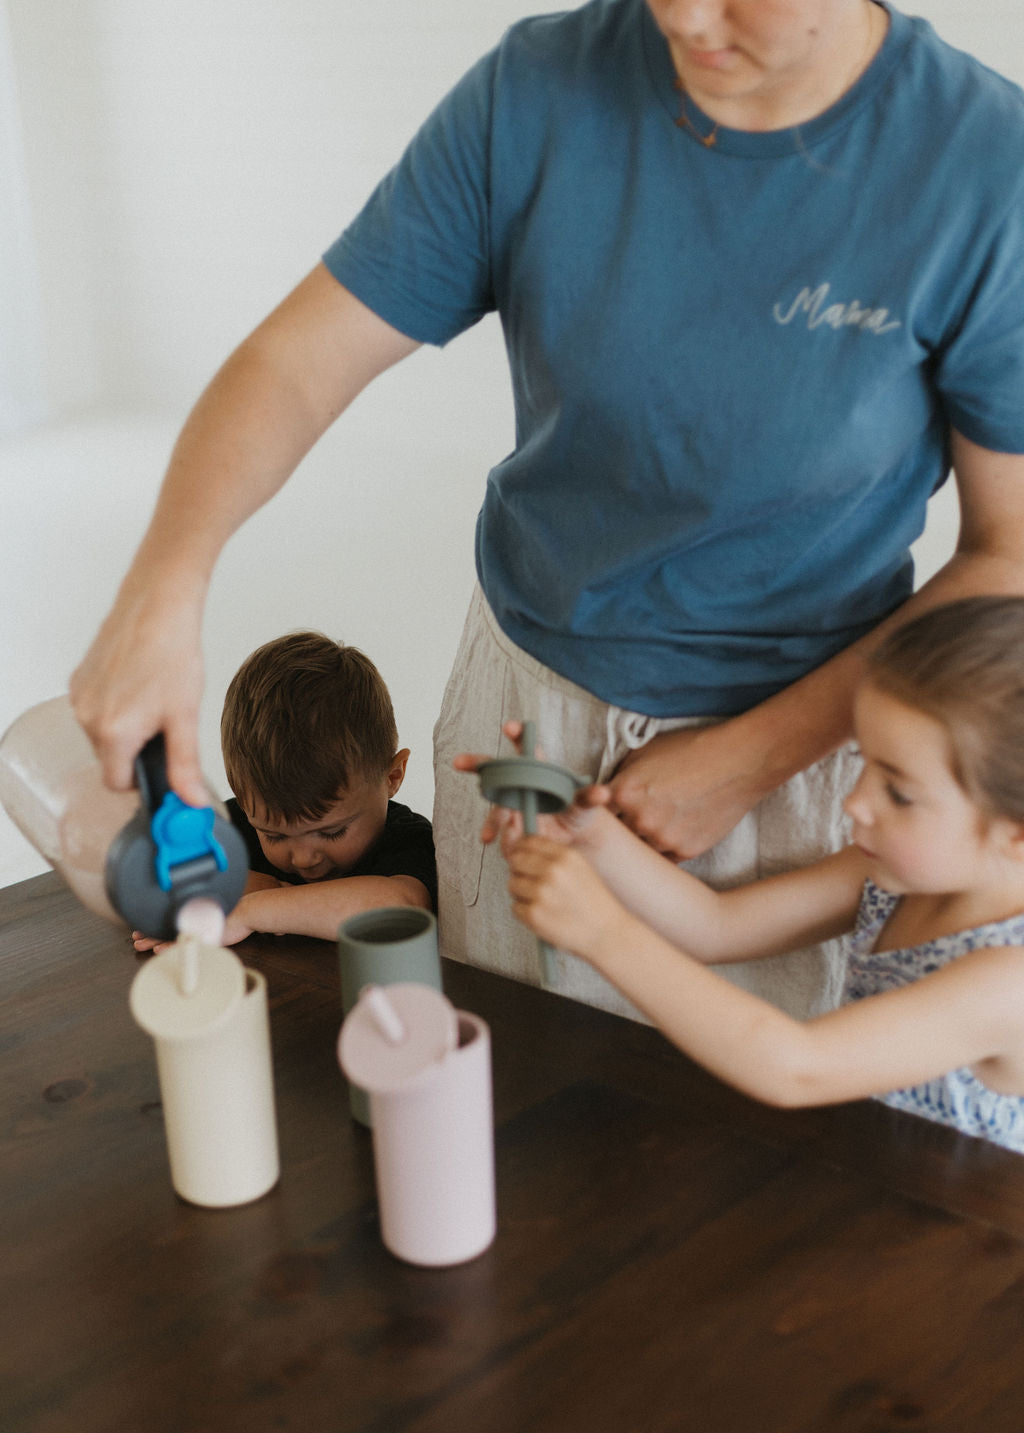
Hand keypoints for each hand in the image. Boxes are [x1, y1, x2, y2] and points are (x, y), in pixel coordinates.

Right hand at [70, 575, 208, 806]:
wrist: (158, 604)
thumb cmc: (172, 652)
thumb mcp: (185, 716)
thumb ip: (184, 765)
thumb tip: (191, 802)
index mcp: (112, 733)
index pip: (117, 784)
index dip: (142, 780)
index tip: (162, 767)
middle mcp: (87, 717)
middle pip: (111, 759)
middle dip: (137, 751)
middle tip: (166, 724)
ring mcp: (80, 697)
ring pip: (103, 734)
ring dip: (127, 728)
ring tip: (154, 698)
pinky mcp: (78, 680)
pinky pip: (96, 709)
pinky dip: (116, 706)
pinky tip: (139, 684)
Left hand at [132, 903, 255, 951]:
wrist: (247, 914)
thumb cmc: (234, 918)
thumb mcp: (214, 921)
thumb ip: (201, 924)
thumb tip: (189, 930)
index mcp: (191, 917)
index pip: (168, 923)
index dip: (154, 926)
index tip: (142, 930)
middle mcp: (191, 922)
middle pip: (165, 928)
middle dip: (148, 933)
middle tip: (135, 938)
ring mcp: (195, 930)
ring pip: (170, 935)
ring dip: (153, 940)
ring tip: (140, 944)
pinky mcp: (202, 938)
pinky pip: (182, 944)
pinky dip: (169, 947)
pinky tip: (159, 951)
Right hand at [454, 720, 609, 851]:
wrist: (571, 838)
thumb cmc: (577, 812)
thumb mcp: (585, 805)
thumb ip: (590, 798)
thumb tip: (603, 794)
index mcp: (538, 769)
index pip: (525, 747)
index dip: (516, 735)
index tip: (509, 727)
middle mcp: (520, 783)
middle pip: (494, 768)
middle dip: (476, 764)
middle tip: (459, 762)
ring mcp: (511, 802)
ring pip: (494, 803)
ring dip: (488, 816)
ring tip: (487, 833)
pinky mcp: (508, 823)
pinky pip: (497, 827)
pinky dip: (494, 833)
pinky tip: (491, 840)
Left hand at [506, 835, 631, 960]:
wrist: (607, 933)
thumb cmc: (594, 904)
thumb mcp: (581, 869)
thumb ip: (554, 857)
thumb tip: (522, 850)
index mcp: (566, 856)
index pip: (528, 842)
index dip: (521, 849)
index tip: (521, 856)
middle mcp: (553, 871)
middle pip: (515, 861)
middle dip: (519, 871)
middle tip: (529, 882)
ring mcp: (542, 893)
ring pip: (513, 884)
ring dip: (521, 893)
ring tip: (541, 902)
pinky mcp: (534, 914)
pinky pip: (515, 908)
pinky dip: (524, 913)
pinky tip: (543, 915)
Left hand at [608, 720, 768, 861]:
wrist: (738, 761)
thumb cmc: (692, 749)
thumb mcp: (646, 751)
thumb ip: (621, 776)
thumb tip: (605, 793)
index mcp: (623, 791)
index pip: (597, 815)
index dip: (601, 815)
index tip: (606, 816)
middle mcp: (639, 819)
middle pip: (617, 836)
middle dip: (622, 829)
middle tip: (633, 822)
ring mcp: (662, 839)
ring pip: (640, 850)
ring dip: (644, 841)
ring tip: (658, 825)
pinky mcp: (685, 851)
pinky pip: (665, 858)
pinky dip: (666, 848)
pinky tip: (675, 832)